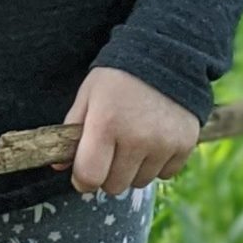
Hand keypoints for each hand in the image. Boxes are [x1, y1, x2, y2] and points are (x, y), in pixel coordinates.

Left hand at [51, 68, 199, 196]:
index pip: (89, 177)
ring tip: (134, 140)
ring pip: (140, 182)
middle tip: (111, 150)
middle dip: (108, 173)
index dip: (83, 179)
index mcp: (105, 124)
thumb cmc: (118, 77)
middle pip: (114, 186)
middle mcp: (136, 138)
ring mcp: (163, 144)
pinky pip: (165, 174)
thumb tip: (58, 165)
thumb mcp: (88, 94)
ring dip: (133, 169)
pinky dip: (157, 163)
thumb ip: (71, 130)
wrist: (165, 55)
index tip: (85, 171)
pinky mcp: (185, 145)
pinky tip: (154, 139)